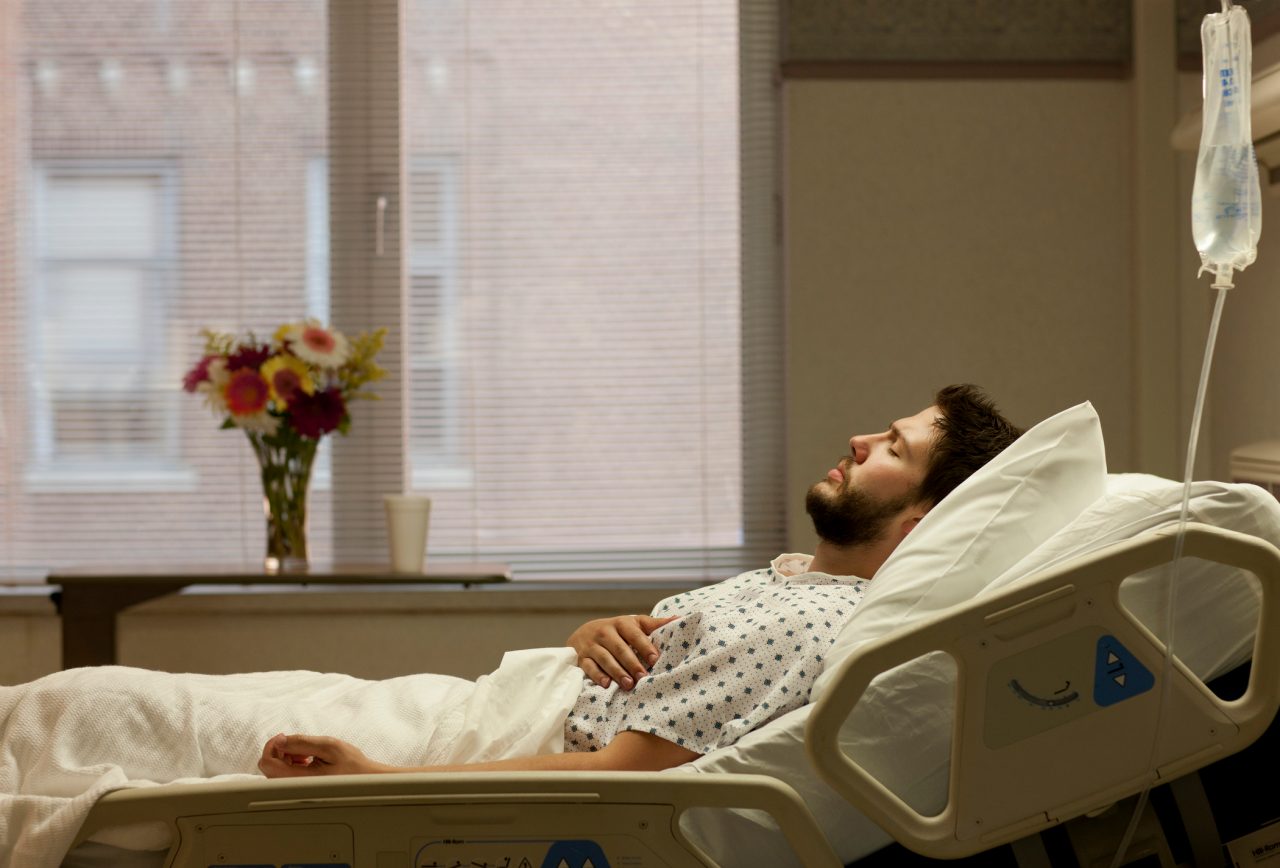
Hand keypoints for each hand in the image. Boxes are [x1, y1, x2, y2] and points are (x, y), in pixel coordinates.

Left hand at [258, 733, 388, 777]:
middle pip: (268, 766)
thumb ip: (302, 743)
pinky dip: (290, 763)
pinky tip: (307, 760)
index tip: (286, 738)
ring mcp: (296, 789)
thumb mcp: (328, 746)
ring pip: (275, 770)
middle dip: (280, 750)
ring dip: (286, 757)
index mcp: (299, 779)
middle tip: (300, 746)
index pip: (267, 763)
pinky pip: (284, 775)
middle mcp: (294, 787)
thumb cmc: (352, 764)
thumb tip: (280, 740)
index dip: (272, 745)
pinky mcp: (300, 789)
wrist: (365, 780)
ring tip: (307, 754)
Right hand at [567, 614, 678, 689]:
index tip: (655, 659)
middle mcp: (605, 632)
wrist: (583, 633)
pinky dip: (597, 675)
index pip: (634, 634)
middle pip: (619, 648)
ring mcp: (592, 645)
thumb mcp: (633, 624)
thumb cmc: (617, 631)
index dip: (645, 646)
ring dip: (617, 672)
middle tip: (643, 677)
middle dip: (632, 663)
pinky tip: (607, 684)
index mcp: (621, 623)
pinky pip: (589, 667)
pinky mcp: (582, 657)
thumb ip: (654, 624)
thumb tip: (680, 619)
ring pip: (604, 658)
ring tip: (629, 684)